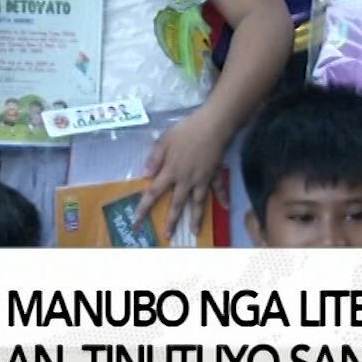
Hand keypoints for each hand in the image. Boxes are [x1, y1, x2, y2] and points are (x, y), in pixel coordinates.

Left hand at [138, 111, 229, 238]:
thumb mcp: (164, 141)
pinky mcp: (215, 173)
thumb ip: (154, 159)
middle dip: (171, 221)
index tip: (136, 222)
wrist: (212, 125)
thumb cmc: (186, 131)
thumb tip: (144, 176)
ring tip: (194, 232)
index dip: (144, 208)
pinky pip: (219, 188)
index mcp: (171, 172)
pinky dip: (222, 197)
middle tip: (168, 236)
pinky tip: (225, 207)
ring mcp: (202, 179)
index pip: (154, 193)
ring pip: (198, 202)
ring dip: (196, 218)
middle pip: (177, 204)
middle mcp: (186, 180)